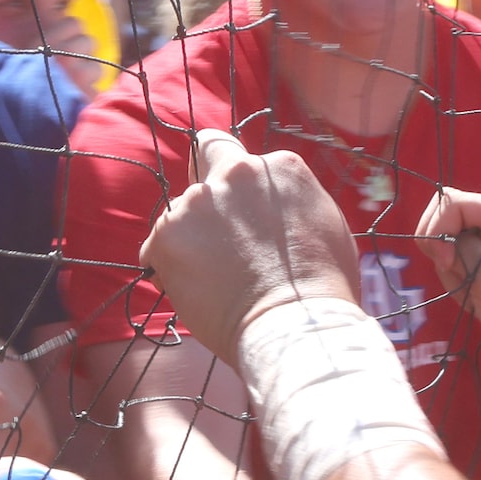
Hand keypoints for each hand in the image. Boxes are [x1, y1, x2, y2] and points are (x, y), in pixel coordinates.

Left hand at [137, 131, 363, 369]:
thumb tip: (270, 204)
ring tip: (215, 280)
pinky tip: (196, 292)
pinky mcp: (166, 235)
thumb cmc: (322, 287)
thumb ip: (288, 200)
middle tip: (213, 232)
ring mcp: (197, 202)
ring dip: (190, 238)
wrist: (294, 326)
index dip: (234, 177)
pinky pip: (155, 249)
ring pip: (180, 213)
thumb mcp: (325, 222)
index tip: (235, 202)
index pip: (240, 153)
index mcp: (279, 166)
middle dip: (205, 188)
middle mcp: (235, 172)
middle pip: (202, 161)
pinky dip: (168, 268)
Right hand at [415, 187, 480, 387]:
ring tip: (478, 297)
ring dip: (455, 275)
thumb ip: (457, 247)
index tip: (446, 264)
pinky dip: (461, 285)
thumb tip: (435, 237)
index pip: (451, 203)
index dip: (438, 230)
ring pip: (449, 248)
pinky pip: (460, 267)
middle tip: (464, 280)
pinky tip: (480, 302)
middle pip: (447, 223)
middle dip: (444, 254)